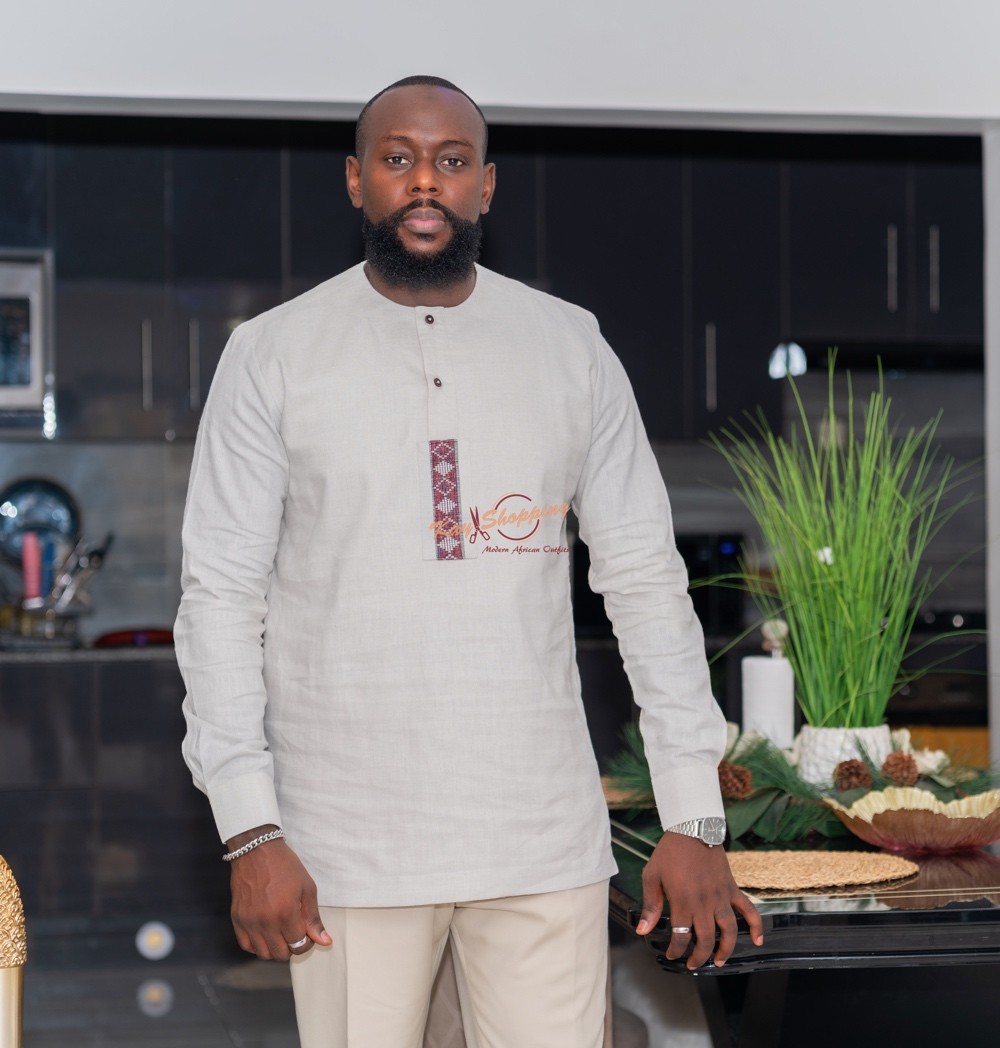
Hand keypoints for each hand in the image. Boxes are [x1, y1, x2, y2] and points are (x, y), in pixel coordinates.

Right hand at [227, 831, 331, 960]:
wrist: (257, 851)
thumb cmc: (284, 866)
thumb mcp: (307, 888)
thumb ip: (314, 918)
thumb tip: (324, 941)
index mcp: (285, 913)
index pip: (298, 944)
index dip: (307, 942)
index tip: (308, 934)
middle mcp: (265, 921)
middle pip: (281, 954)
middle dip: (292, 947)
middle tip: (295, 932)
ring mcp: (249, 922)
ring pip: (263, 953)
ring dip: (275, 948)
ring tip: (281, 933)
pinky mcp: (237, 919)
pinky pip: (246, 945)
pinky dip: (257, 945)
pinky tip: (266, 933)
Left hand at [634, 832, 763, 968]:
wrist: (692, 828)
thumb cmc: (669, 852)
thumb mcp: (652, 876)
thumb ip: (650, 905)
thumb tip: (643, 930)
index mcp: (683, 901)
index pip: (682, 936)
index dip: (676, 950)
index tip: (672, 955)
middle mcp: (704, 903)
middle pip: (706, 939)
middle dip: (699, 957)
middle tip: (693, 964)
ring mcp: (721, 897)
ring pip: (729, 931)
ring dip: (726, 950)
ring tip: (719, 961)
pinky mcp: (732, 889)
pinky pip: (748, 910)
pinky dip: (756, 926)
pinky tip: (757, 941)